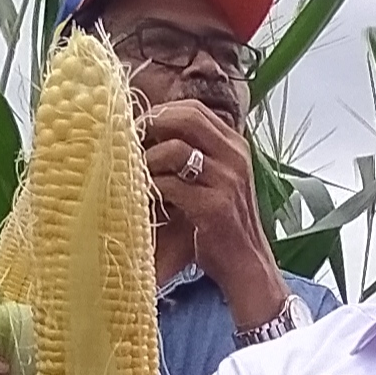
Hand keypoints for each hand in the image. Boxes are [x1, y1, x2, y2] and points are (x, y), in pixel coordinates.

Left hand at [140, 101, 288, 326]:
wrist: (246, 264)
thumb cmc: (221, 224)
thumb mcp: (216, 181)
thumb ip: (195, 156)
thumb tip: (150, 133)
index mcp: (235, 146)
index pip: (194, 110)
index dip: (161, 113)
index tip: (138, 128)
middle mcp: (234, 157)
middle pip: (187, 119)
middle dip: (152, 126)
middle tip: (129, 143)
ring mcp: (227, 180)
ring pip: (175, 150)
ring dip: (147, 160)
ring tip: (134, 175)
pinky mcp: (214, 206)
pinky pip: (171, 184)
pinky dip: (151, 188)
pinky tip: (143, 198)